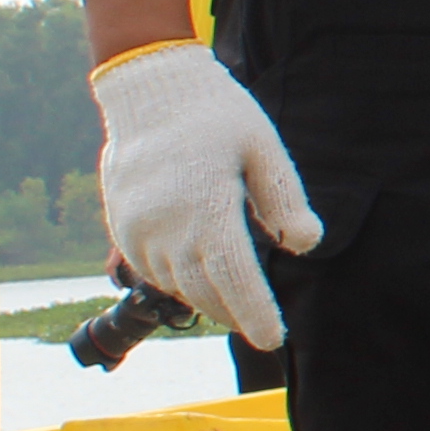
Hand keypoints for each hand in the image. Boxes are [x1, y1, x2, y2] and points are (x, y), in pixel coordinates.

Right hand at [90, 41, 321, 349]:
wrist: (149, 91)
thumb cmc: (217, 116)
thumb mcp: (263, 147)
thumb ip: (284, 199)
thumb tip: (306, 245)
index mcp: (207, 206)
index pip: (234, 277)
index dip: (255, 313)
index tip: (274, 339)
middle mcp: (166, 226)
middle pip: (205, 291)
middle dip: (236, 313)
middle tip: (262, 326)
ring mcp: (138, 230)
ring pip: (177, 285)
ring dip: (208, 299)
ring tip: (237, 303)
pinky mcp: (122, 229)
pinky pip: (153, 271)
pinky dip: (180, 280)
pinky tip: (201, 274)